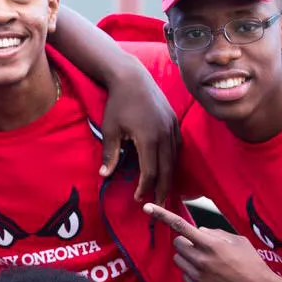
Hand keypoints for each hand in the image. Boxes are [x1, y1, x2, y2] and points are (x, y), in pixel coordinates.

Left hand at [98, 70, 179, 204]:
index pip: (150, 172)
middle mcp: (165, 134)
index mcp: (149, 139)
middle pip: (167, 169)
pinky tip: (167, 168)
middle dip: (162, 189)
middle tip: (158, 204)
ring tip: (163, 190)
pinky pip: (176, 146)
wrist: (132, 78)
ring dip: (169, 176)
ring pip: (174, 158)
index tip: (137, 198)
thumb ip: (109, 154)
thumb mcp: (110, 129)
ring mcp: (172, 127)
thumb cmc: (118, 104)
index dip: (144, 187)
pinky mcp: (174, 121)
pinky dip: (172, 160)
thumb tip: (104, 176)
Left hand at [143, 203, 279, 281]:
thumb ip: (215, 233)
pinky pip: (185, 274)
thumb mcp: (237, 240)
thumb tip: (199, 232)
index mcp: (210, 244)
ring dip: (188, 257)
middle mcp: (200, 260)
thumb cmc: (251, 263)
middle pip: (177, 243)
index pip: (180, 225)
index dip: (162, 215)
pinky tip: (210, 275)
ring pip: (179, 259)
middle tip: (202, 246)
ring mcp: (197, 276)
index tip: (147, 207)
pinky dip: (192, 272)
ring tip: (208, 262)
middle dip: (186, 242)